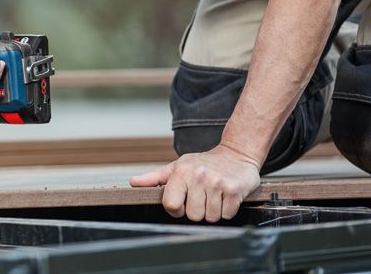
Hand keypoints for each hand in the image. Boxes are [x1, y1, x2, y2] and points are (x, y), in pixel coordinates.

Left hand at [129, 144, 260, 221]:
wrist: (237, 153)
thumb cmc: (203, 163)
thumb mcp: (177, 166)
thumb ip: (155, 177)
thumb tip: (133, 182)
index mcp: (181, 172)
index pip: (171, 205)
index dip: (176, 209)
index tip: (183, 202)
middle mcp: (198, 176)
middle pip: (192, 215)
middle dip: (198, 210)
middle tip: (202, 196)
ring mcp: (217, 183)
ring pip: (210, 217)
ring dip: (213, 210)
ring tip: (214, 195)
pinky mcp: (234, 190)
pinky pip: (227, 215)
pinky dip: (227, 210)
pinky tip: (225, 196)